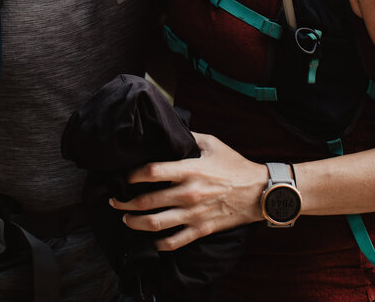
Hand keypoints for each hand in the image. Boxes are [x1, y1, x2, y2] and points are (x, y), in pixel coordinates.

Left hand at [109, 132, 268, 249]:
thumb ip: (189, 138)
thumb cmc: (235, 166)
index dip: (131, 175)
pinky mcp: (201, 229)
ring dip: (135, 223)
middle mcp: (188, 193)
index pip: (151, 172)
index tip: (122, 176)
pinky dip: (159, 244)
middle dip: (124, 202)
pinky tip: (151, 241)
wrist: (260, 192)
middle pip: (146, 201)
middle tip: (114, 201)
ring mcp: (193, 214)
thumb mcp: (212, 144)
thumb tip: (171, 130)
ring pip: (155, 224)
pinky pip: (174, 242)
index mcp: (189, 170)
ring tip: (126, 219)